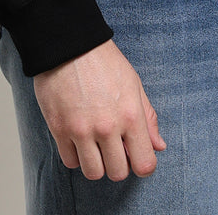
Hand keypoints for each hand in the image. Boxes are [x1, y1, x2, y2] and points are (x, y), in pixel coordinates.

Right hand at [32, 38, 165, 181]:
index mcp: (130, 115)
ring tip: (95, 144)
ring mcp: (81, 130)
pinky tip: (78, 139)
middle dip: (119, 163)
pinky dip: (76, 155)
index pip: (144, 164)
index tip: (136, 156)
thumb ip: (148, 118)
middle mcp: (107, 127)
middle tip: (114, 147)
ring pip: (93, 173)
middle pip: (118, 173)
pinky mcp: (59, 130)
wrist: (69, 44)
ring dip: (96, 163)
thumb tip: (158, 146)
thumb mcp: (133, 84)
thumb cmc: (104, 61)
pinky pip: (70, 162)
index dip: (143, 164)